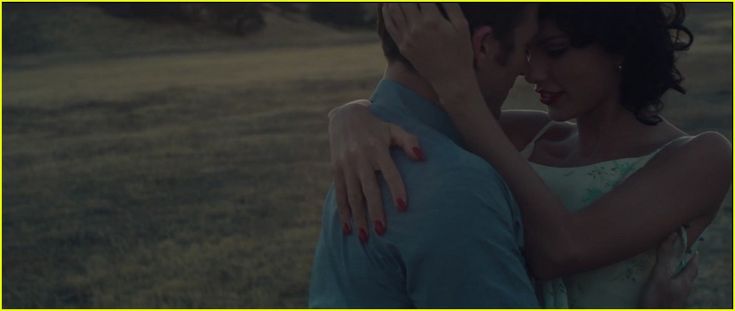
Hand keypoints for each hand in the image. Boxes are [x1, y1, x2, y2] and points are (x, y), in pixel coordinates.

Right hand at [328, 100, 423, 241]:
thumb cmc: (376, 126)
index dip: (396, 190)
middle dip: (375, 211)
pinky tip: (347, 228)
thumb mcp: (393, 129)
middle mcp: (360, 158)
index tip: (402, 208)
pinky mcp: (336, 170)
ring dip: (359, 217)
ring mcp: (346, 165)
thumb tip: (422, 157)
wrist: (344, 115)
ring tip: (365, 237)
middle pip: (369, 189)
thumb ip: (409, 141)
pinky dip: (343, 212)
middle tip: (382, 232)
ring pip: (353, 195)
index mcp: (377, 148)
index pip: (389, 173)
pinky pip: (340, 194)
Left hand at [382, 3, 476, 95]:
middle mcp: (416, 27)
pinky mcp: (403, 46)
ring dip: (393, 0)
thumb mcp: (461, 26)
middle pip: (404, 1)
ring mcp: (407, 38)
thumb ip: (450, 6)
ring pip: (394, 11)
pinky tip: (386, 5)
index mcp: (432, 20)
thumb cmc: (460, 52)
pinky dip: (387, 13)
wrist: (450, 79)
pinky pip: (391, 26)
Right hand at [639, 232, 698, 307]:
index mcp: (684, 283)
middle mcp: (683, 292)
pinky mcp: (667, 305)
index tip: (696, 252)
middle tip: (683, 259)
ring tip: (669, 270)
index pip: (693, 268)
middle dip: (686, 267)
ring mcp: (675, 300)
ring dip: (676, 276)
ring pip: (679, 285)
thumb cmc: (657, 299)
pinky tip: (659, 286)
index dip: (694, 259)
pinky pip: (671, 291)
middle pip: (688, 277)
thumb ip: (664, 257)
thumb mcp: (659, 276)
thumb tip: (671, 235)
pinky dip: (668, 285)